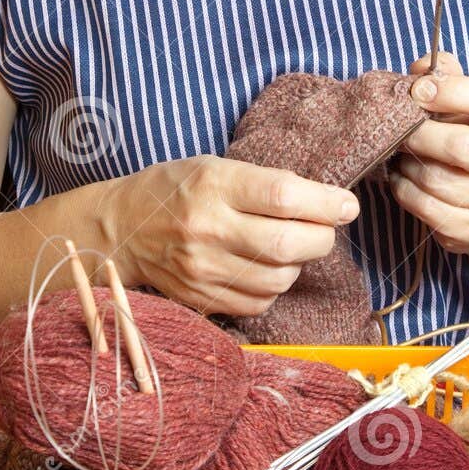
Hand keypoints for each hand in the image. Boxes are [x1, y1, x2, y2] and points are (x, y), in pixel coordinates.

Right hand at [103, 154, 359, 319]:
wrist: (122, 230)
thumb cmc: (174, 189)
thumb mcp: (215, 167)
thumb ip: (265, 183)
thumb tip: (328, 203)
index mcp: (213, 185)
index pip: (284, 197)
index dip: (326, 203)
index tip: (346, 204)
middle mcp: (207, 229)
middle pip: (288, 245)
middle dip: (321, 238)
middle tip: (325, 228)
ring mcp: (204, 270)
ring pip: (280, 279)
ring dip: (297, 263)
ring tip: (287, 245)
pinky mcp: (203, 299)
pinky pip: (260, 302)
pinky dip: (273, 286)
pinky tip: (263, 267)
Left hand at [385, 50, 468, 263]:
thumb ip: (447, 76)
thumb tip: (419, 70)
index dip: (452, 91)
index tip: (418, 90)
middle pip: (462, 146)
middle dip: (418, 135)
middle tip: (396, 129)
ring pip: (436, 179)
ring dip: (406, 164)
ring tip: (400, 154)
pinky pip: (425, 208)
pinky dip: (404, 190)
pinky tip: (403, 179)